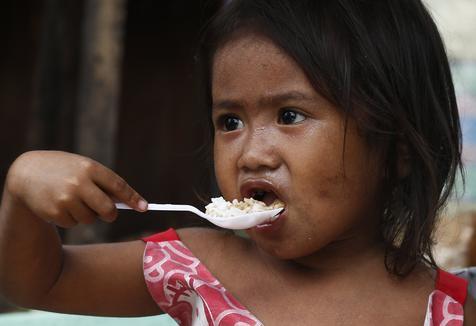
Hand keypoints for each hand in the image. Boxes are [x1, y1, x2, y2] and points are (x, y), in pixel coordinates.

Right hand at [4, 151, 147, 227]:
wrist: (28, 173)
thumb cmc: (65, 170)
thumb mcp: (84, 168)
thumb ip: (104, 182)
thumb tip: (129, 203)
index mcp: (89, 168)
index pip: (118, 185)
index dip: (133, 198)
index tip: (144, 207)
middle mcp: (79, 183)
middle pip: (107, 210)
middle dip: (110, 214)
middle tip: (108, 213)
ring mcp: (66, 199)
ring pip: (90, 219)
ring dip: (87, 214)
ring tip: (74, 200)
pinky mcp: (54, 213)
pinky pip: (74, 224)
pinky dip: (71, 218)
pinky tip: (61, 205)